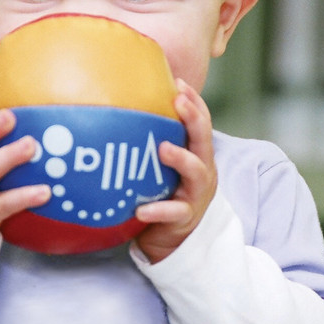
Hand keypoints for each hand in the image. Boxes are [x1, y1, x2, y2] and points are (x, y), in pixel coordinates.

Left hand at [134, 79, 217, 263]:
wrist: (173, 240)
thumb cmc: (164, 195)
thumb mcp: (162, 167)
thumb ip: (151, 143)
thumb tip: (119, 110)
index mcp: (197, 155)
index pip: (201, 122)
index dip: (194, 101)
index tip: (178, 82)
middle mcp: (202, 171)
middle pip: (204, 139)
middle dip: (194, 118)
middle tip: (178, 102)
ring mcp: (195, 195)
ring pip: (196, 172)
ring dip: (180, 158)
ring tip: (163, 148)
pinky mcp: (184, 218)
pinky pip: (174, 212)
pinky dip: (158, 209)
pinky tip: (142, 208)